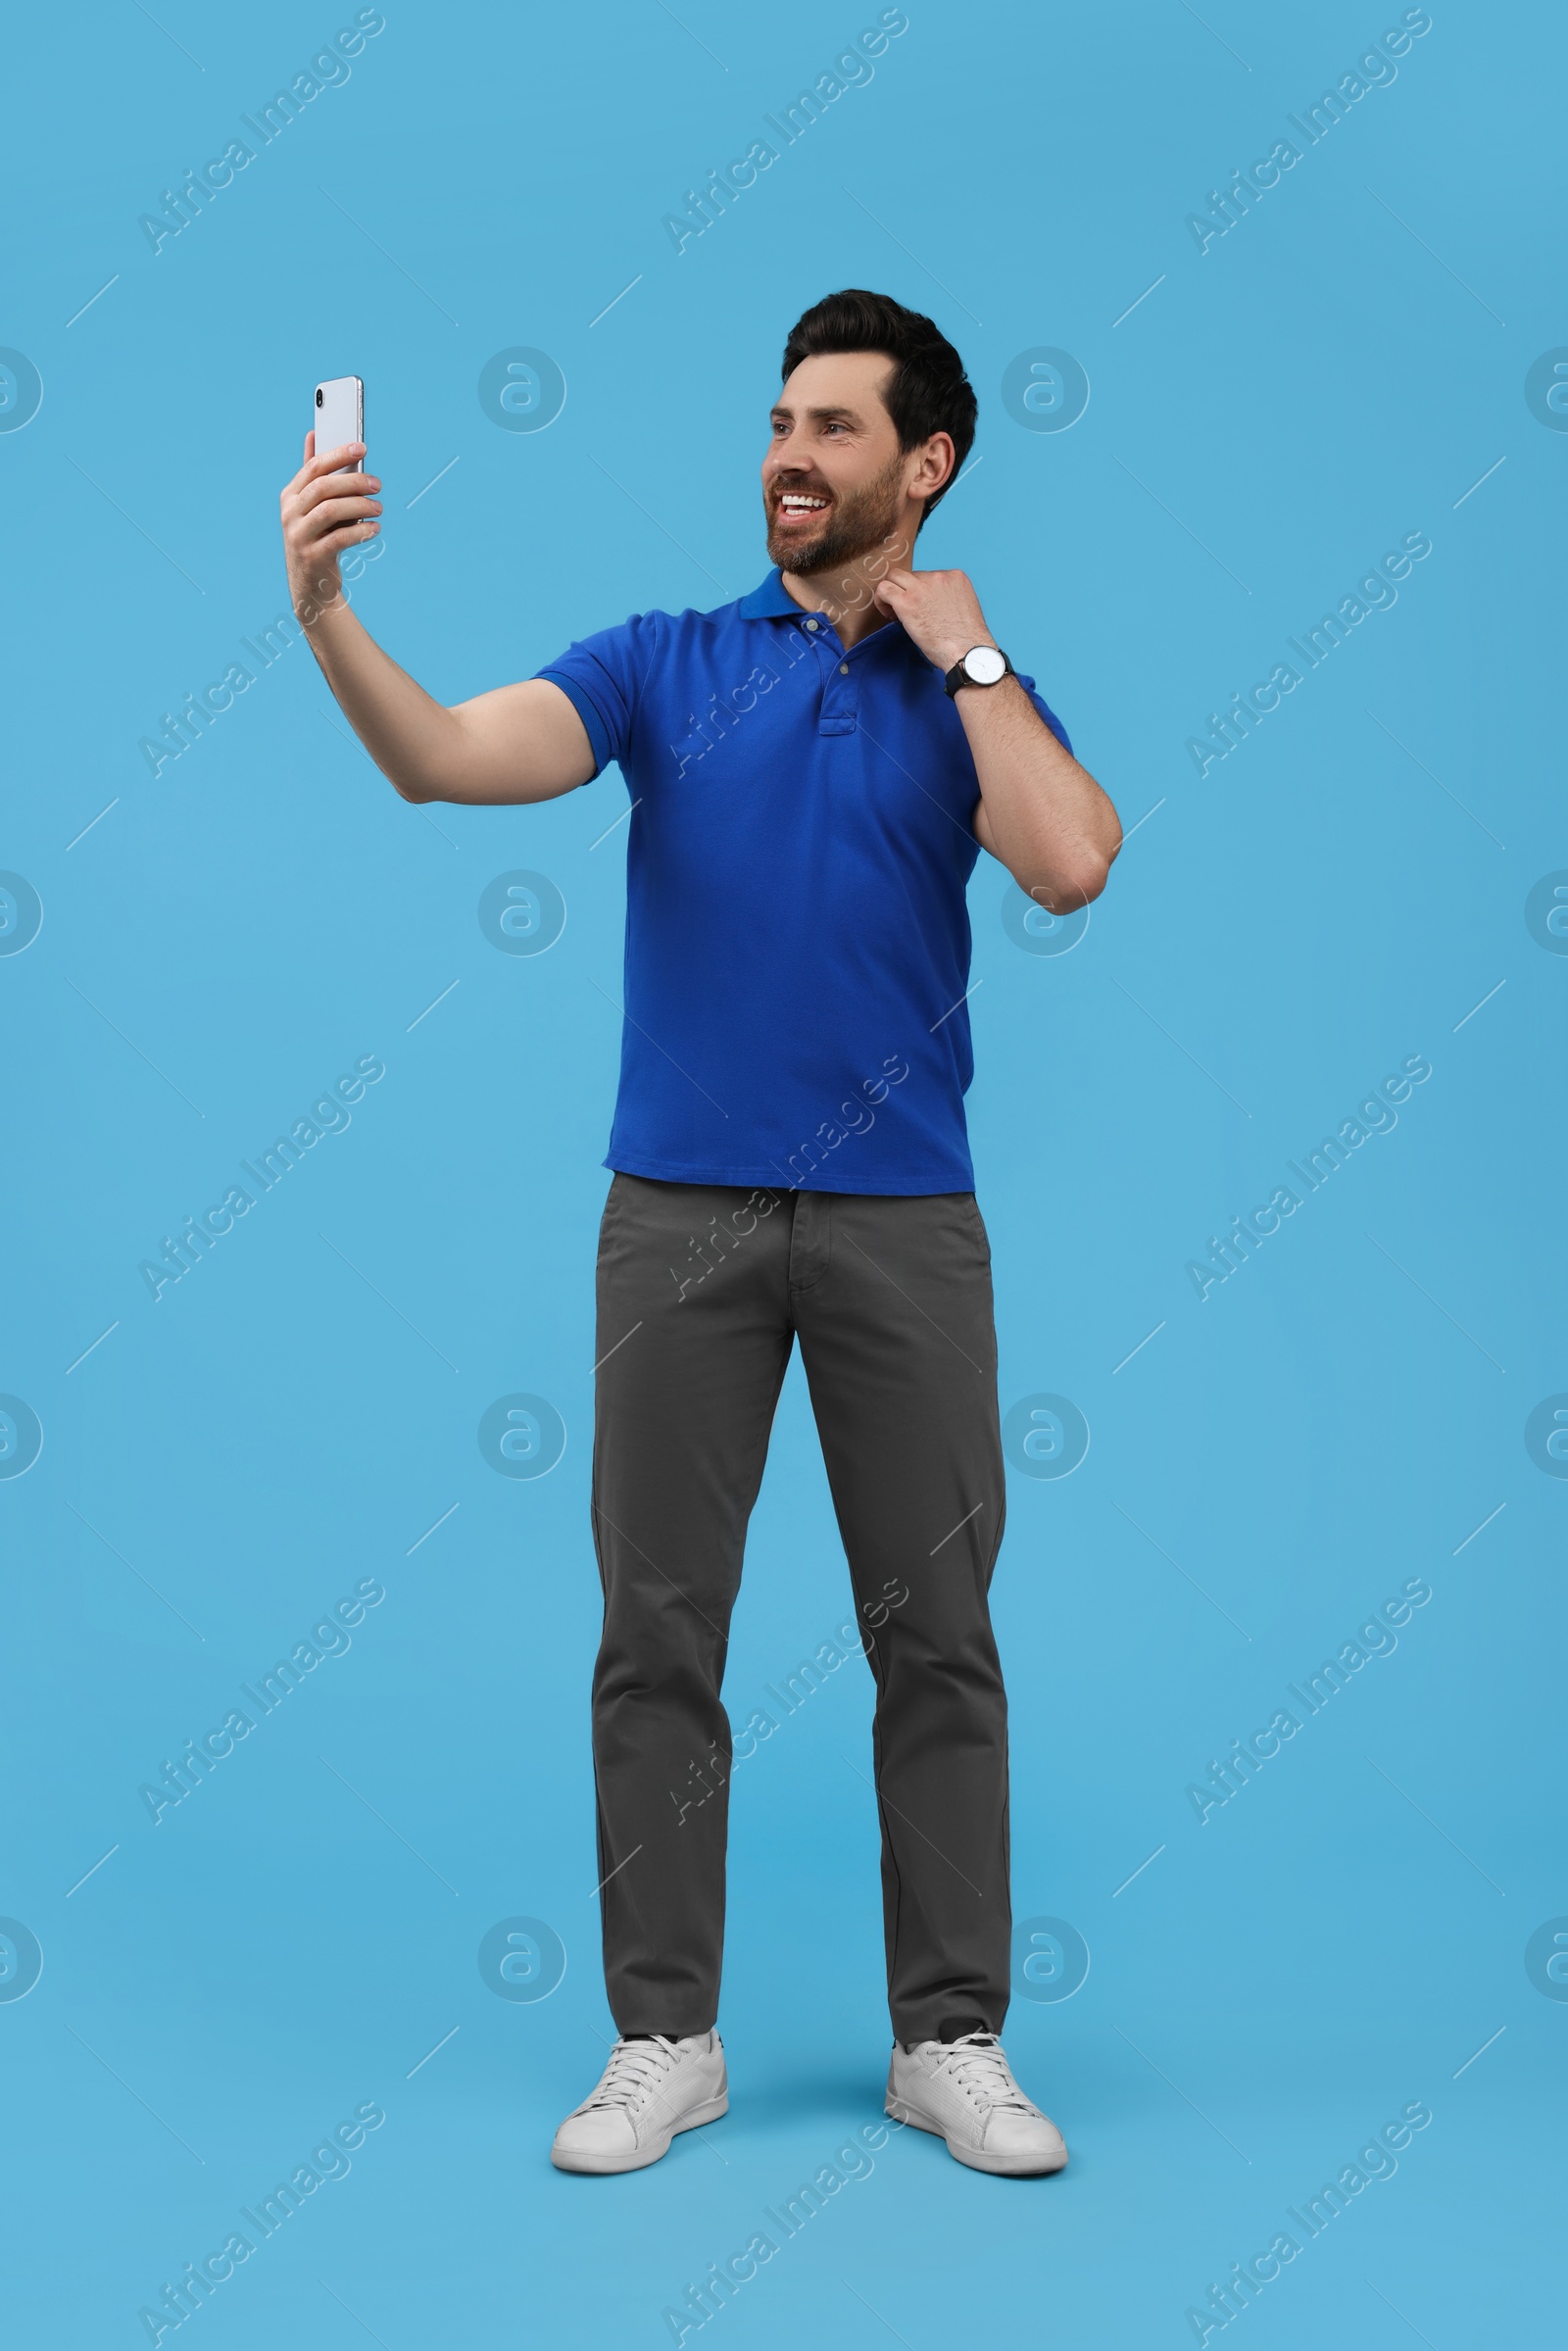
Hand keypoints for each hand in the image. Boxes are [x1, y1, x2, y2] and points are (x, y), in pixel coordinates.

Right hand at [280, 433, 381, 623]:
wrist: (311, 586)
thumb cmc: (316, 538)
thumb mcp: (311, 506)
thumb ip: (313, 475)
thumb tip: (312, 435)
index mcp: (290, 496)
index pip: (313, 467)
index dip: (338, 454)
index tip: (362, 448)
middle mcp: (289, 514)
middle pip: (322, 487)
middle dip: (354, 482)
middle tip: (377, 484)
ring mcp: (298, 536)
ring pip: (330, 511)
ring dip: (359, 506)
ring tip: (379, 507)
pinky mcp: (312, 557)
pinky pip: (339, 539)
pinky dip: (360, 532)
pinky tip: (375, 529)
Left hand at [870, 566, 994, 671]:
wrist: (967, 651)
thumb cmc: (965, 640)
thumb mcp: (961, 607)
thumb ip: (946, 598)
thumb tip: (928, 604)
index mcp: (955, 577)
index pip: (928, 576)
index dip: (920, 592)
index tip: (920, 608)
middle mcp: (939, 576)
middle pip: (911, 575)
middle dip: (906, 590)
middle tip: (906, 611)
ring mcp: (922, 587)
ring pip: (894, 576)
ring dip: (892, 592)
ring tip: (895, 613)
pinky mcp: (907, 601)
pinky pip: (884, 588)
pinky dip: (881, 599)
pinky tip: (888, 614)